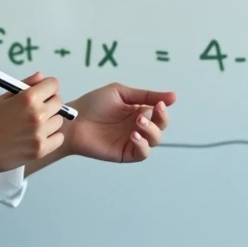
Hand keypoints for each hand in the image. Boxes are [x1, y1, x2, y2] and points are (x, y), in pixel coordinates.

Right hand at [0, 73, 64, 175]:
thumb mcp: (1, 98)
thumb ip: (25, 86)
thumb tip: (41, 77)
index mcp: (28, 99)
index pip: (53, 85)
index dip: (47, 87)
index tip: (42, 92)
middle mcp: (37, 115)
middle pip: (58, 102)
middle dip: (49, 102)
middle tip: (36, 109)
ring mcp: (39, 134)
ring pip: (58, 121)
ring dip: (50, 121)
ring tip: (33, 125)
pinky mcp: (39, 151)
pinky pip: (58, 139)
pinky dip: (51, 137)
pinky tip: (37, 136)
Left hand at [62, 82, 176, 162]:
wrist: (73, 120)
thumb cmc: (93, 104)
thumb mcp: (121, 93)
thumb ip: (145, 95)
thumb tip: (174, 96)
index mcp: (139, 111)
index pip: (160, 113)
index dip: (163, 110)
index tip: (160, 104)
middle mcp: (138, 126)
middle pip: (160, 127)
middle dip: (159, 121)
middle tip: (143, 115)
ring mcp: (132, 141)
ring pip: (154, 141)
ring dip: (151, 132)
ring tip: (138, 123)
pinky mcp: (124, 153)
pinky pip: (142, 153)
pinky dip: (143, 145)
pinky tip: (133, 136)